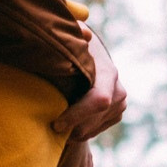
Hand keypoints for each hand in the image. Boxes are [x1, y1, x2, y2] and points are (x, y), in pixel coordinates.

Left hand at [47, 33, 124, 166]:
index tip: (55, 123)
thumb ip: (75, 34)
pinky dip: (77, 132)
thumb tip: (84, 35)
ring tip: (50, 126)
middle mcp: (119, 91)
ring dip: (71, 132)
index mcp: (108, 73)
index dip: (77, 115)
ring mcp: (120, 105)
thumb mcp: (72, 37)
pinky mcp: (115, 115)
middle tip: (47, 128)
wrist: (90, 54)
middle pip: (93, 121)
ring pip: (92, 130)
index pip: (99, 100)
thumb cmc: (74, 46)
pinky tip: (63, 124)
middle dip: (70, 128)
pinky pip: (94, 132)